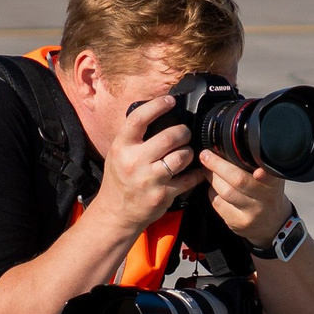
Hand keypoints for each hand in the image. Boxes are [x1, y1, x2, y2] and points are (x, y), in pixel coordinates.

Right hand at [95, 95, 204, 231]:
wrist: (116, 213)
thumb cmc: (119, 179)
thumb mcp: (118, 153)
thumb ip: (134, 136)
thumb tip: (157, 112)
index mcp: (122, 147)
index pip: (139, 118)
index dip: (158, 105)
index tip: (170, 100)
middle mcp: (134, 161)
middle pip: (169, 137)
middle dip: (183, 132)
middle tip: (184, 133)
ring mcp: (150, 179)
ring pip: (182, 156)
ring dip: (189, 152)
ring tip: (185, 154)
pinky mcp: (163, 195)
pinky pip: (189, 179)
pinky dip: (197, 173)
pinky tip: (197, 170)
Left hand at [199, 150, 291, 247]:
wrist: (272, 224)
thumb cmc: (268, 194)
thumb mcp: (272, 179)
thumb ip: (259, 165)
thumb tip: (232, 147)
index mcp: (274, 185)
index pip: (270, 177)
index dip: (264, 175)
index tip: (258, 171)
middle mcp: (265, 200)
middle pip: (239, 181)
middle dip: (218, 165)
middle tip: (206, 155)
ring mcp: (251, 214)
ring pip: (225, 192)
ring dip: (212, 177)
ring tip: (206, 168)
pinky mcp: (238, 223)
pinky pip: (218, 203)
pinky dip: (213, 191)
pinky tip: (215, 187)